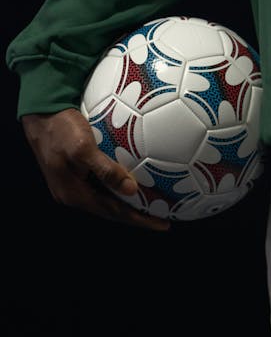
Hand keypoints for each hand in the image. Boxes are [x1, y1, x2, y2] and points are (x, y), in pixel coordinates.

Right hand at [21, 109, 169, 230]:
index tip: (163, 224)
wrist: (40, 113)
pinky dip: (120, 186)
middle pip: (112, 210)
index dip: (140, 220)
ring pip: (107, 198)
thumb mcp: (83, 148)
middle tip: (164, 217)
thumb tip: (131, 190)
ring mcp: (73, 183)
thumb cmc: (60, 128)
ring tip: (153, 204)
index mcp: (74, 194)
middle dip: (138, 215)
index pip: (115, 213)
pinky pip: (103, 184)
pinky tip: (134, 181)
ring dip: (129, 202)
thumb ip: (106, 170)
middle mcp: (73, 194)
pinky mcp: (76, 172)